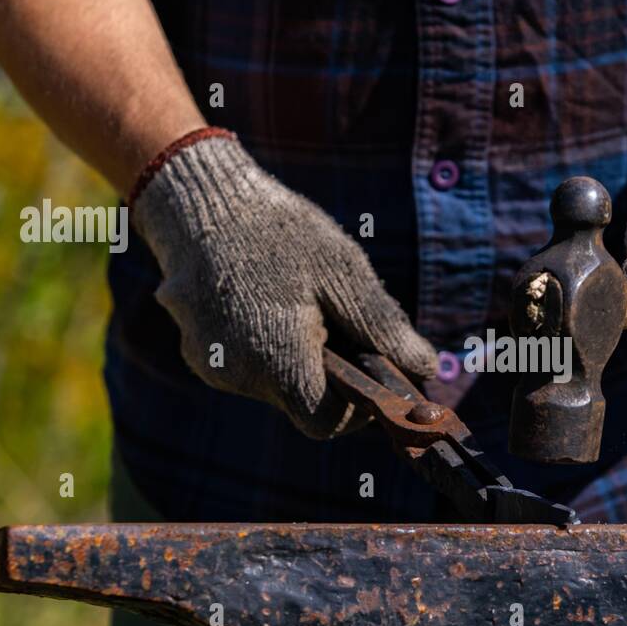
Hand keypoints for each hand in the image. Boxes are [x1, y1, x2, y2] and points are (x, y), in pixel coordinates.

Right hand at [131, 134, 436, 438]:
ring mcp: (213, 368)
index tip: (369, 372)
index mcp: (277, 362)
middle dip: (329, 376)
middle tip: (336, 321)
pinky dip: (266, 348)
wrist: (200, 202)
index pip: (327, 423)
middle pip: (302, 404)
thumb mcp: (344, 273)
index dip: (355, 408)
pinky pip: (247, 368)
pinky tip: (266, 302)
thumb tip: (427, 369)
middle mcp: (238, 376)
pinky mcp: (199, 354)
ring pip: (275, 387)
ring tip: (299, 302)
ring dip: (298, 360)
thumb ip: (384, 330)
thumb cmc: (280, 233)